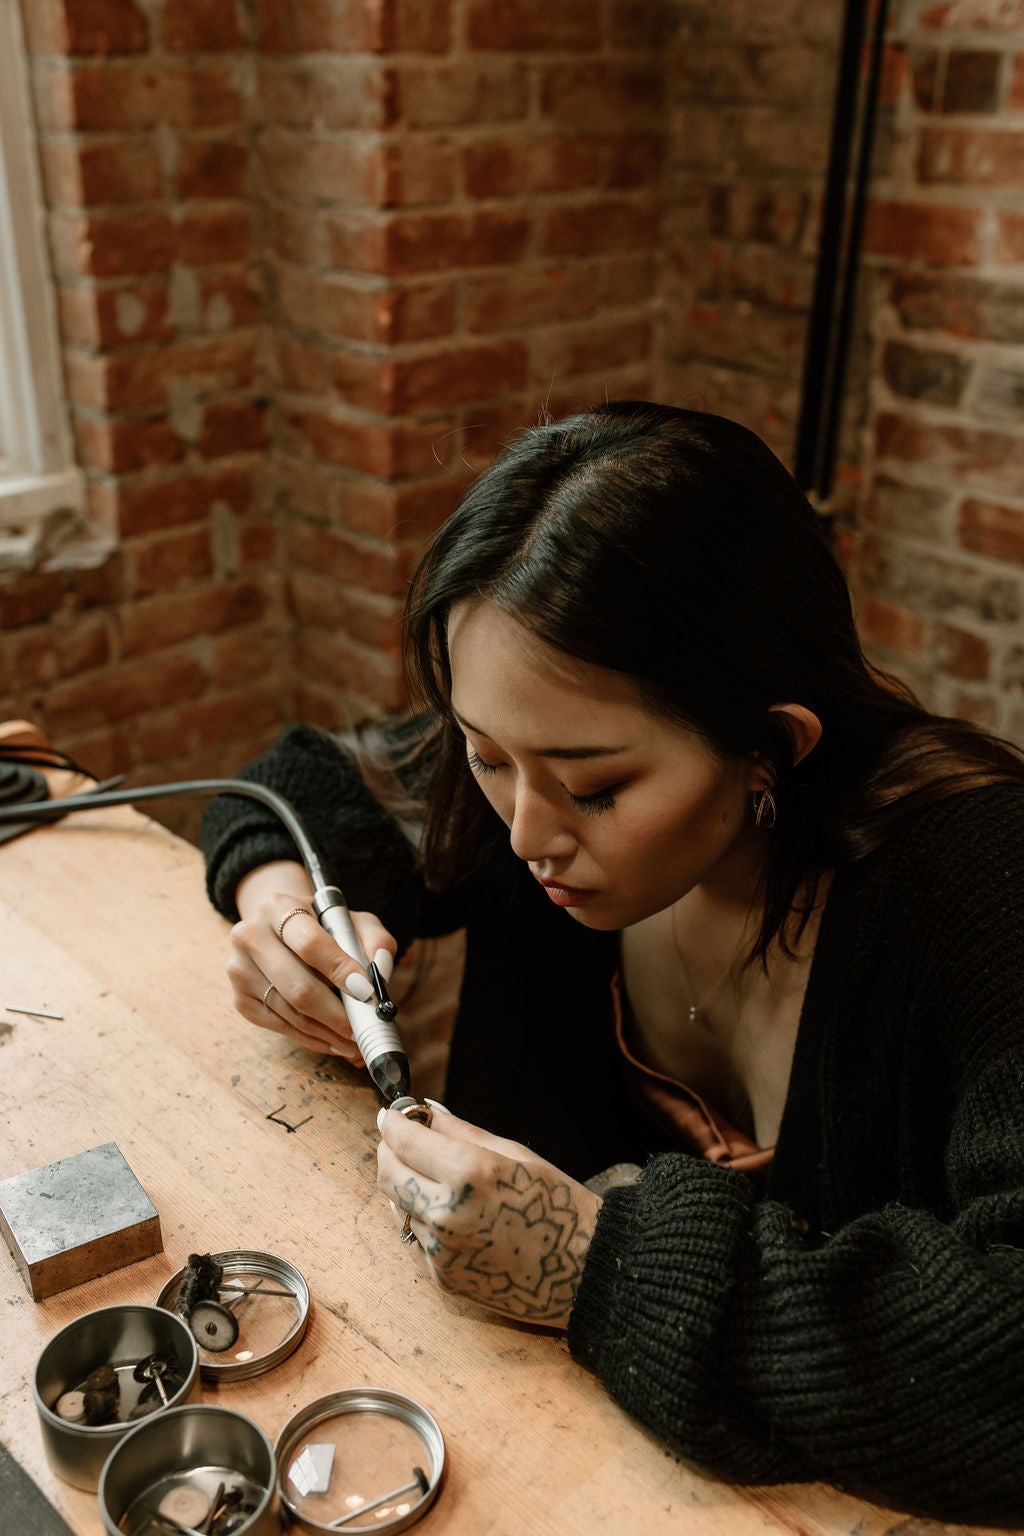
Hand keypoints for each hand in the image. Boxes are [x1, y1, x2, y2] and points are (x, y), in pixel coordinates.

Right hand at [226, 859, 396, 1061]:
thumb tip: (380, 974)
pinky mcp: (240, 1000)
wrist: (279, 931)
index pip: (309, 943)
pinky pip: (282, 1028)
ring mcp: (240, 970)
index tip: (366, 992)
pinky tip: (335, 1041)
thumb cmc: (322, 927)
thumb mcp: (352, 921)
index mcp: (277, 906)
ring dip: (329, 1032)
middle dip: (337, 1014)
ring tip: (356, 1041)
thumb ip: (375, 941)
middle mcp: (250, 936)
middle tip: (365, 1028)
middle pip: (298, 987)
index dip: (339, 970)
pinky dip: (313, 1039)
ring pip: (291, 1013)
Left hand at [377, 1106, 601, 1327]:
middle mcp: (447, 1213)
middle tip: (400, 1139)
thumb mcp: (514, 1155)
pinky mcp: (443, 1278)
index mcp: (469, 1174)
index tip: (392, 1114)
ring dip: (405, 1185)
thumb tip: (426, 1112)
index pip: (405, 1141)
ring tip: (430, 1174)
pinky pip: (417, 1237)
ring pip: (397, 1207)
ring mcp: (442, 1250)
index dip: (393, 1123)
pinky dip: (423, 1218)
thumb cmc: (556, 1206)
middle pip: (388, 1174)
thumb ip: (462, 1132)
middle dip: (389, 1151)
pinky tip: (449, 1210)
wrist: (583, 1272)